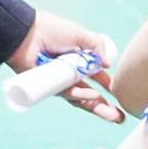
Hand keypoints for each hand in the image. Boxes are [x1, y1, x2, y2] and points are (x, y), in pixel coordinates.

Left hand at [7, 11, 123, 122]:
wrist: (27, 33)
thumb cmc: (52, 30)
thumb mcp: (80, 35)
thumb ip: (97, 46)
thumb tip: (109, 64)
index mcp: (79, 62)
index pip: (97, 78)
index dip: (108, 86)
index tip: (120, 94)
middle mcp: (70, 75)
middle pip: (91, 94)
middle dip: (106, 107)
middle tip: (120, 118)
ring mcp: (60, 83)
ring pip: (81, 99)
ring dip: (98, 108)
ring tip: (113, 115)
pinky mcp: (48, 88)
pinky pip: (67, 95)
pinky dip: (80, 96)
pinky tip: (92, 95)